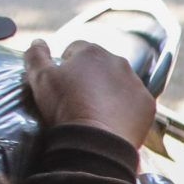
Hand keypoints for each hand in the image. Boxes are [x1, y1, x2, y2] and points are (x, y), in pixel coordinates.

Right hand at [25, 38, 158, 151]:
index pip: (76, 49)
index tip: (62, 83)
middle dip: (90, 77)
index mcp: (91, 52)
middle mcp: (118, 62)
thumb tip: (37, 42)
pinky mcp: (148, 103)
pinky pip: (136, 102)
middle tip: (79, 99)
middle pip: (100, 65)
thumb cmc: (65, 107)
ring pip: (120, 83)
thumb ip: (36, 56)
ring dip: (109, 92)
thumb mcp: (40, 79)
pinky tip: (113, 121)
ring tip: (96, 112)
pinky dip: (126, 109)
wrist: (95, 141)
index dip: (66, 64)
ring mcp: (136, 83)